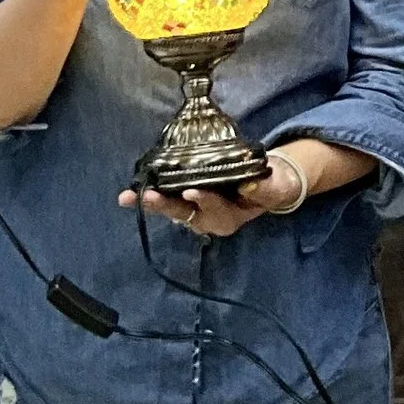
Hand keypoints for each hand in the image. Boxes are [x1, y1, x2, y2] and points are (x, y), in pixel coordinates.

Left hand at [122, 147, 313, 237]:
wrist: (269, 183)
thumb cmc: (272, 186)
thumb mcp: (275, 188)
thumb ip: (264, 189)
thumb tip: (247, 185)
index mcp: (229, 219)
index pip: (215, 211)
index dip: (204, 201)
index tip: (192, 192)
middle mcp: (208, 219)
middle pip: (184, 214)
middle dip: (165, 205)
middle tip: (147, 197)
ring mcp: (196, 210)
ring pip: (172, 209)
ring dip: (151, 203)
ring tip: (129, 197)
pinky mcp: (188, 197)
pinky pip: (169, 198)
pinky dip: (152, 194)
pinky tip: (133, 191)